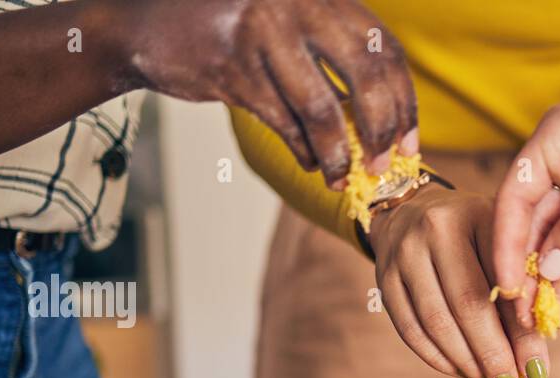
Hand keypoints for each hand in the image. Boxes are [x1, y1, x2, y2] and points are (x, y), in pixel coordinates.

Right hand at [129, 0, 416, 184]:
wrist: (150, 26)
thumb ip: (336, 51)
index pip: (382, 48)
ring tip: (340, 178)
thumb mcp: (292, 21)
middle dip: (380, 130)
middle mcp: (295, 4)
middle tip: (383, 166)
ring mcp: (261, 33)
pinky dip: (302, 151)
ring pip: (320, 110)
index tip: (409, 143)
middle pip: (363, 75)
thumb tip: (391, 120)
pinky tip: (309, 163)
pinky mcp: (231, 68)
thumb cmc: (235, 29)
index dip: (403, 101)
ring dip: (336, 154)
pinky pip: (283, 122)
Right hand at [371, 187, 556, 377]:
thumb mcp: (506, 249)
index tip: (537, 371)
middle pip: (467, 305)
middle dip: (493, 355)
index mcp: (479, 216)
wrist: (413, 211)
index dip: (522, 333)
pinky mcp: (383, 277)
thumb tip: (536, 363)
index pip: (505, 282)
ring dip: (466, 362)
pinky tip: (461, 371)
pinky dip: (438, 358)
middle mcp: (437, 228)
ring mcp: (405, 253)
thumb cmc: (476, 237)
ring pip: (436, 322)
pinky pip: (410, 330)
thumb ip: (526, 295)